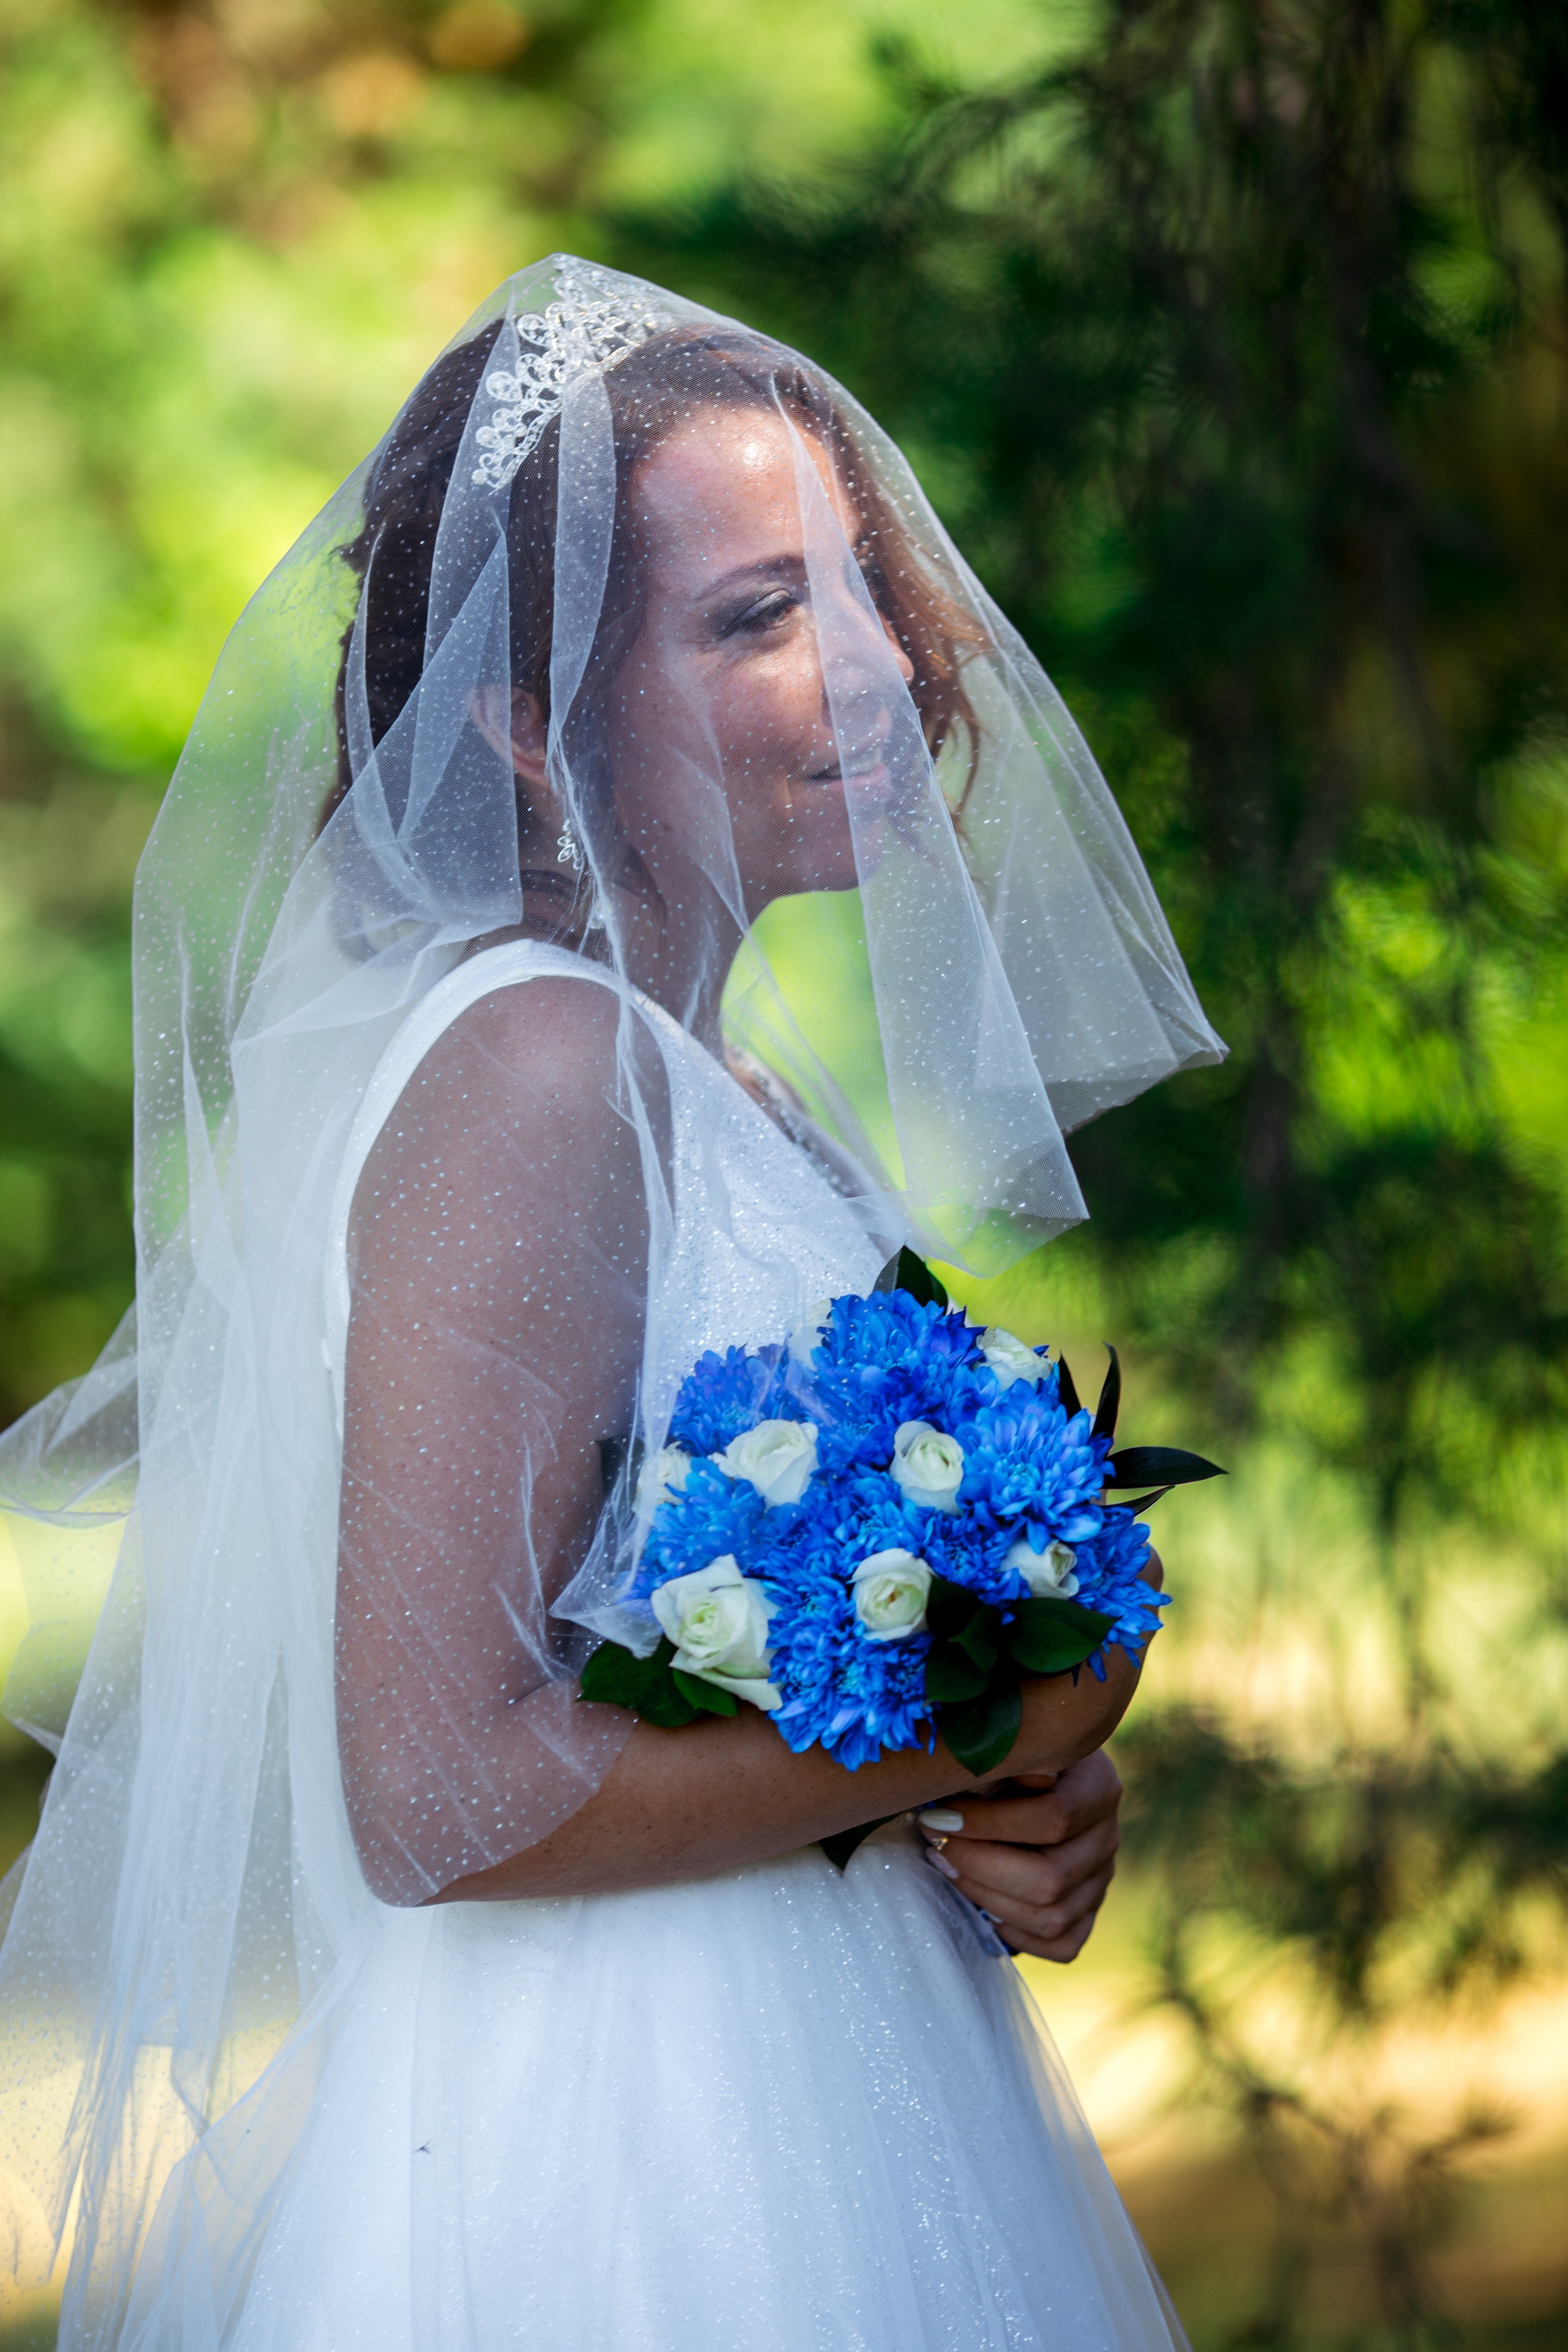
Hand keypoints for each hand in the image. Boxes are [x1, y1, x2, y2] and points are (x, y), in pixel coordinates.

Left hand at [915, 1749, 1122, 1961]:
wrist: (1051, 1771)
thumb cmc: (1021, 1752)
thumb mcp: (1018, 1739)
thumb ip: (1006, 1756)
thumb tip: (982, 1770)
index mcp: (1099, 1788)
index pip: (1054, 1819)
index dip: (990, 1824)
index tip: (937, 1815)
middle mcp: (1108, 1838)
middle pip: (1051, 1878)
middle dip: (979, 1866)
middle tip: (934, 1845)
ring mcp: (1102, 1879)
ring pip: (1053, 1917)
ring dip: (987, 1898)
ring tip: (947, 1868)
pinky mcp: (1090, 1910)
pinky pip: (1063, 1943)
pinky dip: (1020, 1934)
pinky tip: (985, 1908)